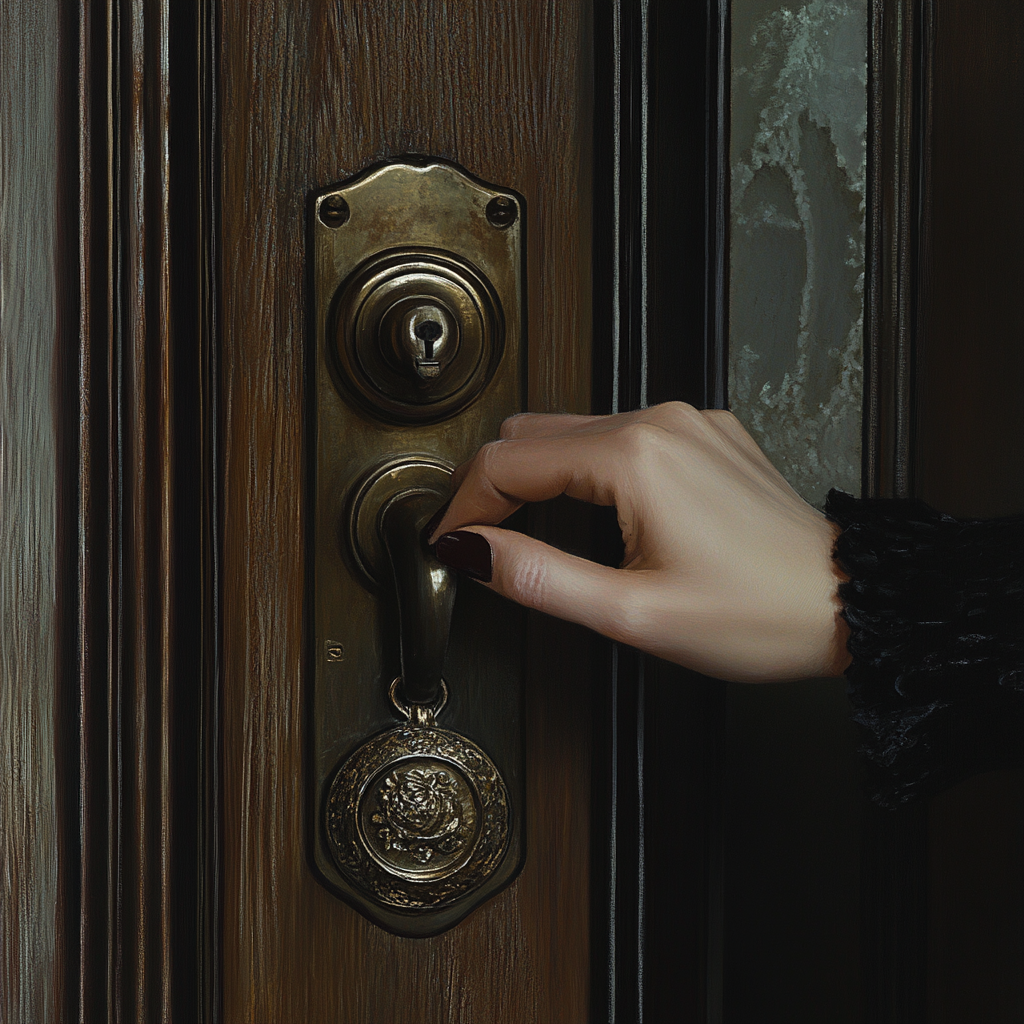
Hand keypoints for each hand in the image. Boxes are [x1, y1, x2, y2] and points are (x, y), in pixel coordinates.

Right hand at [428, 403, 850, 682]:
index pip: (508, 461)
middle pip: (534, 431)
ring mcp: (686, 420)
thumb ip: (538, 577)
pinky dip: (588, 465)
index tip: (450, 541)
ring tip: (526, 529)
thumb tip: (471, 550)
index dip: (465, 503)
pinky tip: (595, 510)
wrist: (846, 602)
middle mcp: (659, 421)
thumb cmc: (756, 615)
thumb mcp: (632, 614)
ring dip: (539, 473)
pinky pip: (623, 432)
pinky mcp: (705, 431)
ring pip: (575, 427)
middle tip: (478, 537)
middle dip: (494, 483)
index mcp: (634, 458)